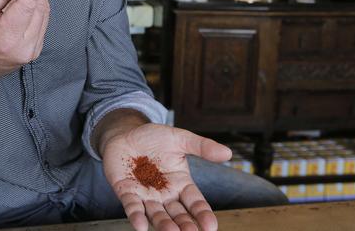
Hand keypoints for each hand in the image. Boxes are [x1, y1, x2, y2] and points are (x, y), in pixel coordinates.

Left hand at [102, 123, 231, 230]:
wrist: (126, 133)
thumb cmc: (153, 138)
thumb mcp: (179, 139)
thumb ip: (201, 146)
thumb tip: (228, 153)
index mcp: (181, 183)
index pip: (195, 202)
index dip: (203, 213)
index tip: (211, 226)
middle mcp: (165, 194)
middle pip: (178, 214)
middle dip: (185, 224)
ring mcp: (145, 195)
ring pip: (157, 214)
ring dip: (164, 225)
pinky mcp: (126, 192)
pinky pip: (132, 207)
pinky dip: (136, 217)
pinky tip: (141, 226)